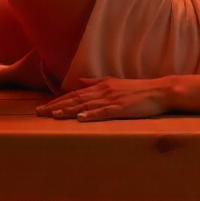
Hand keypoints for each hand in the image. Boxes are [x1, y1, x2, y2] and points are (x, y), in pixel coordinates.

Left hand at [34, 76, 171, 121]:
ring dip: (69, 110)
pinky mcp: (122, 108)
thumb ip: (96, 82)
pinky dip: (91, 115)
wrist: (160, 91)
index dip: (57, 101)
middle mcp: (103, 91)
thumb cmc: (138, 90)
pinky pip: (104, 112)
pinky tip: (80, 118)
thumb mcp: (115, 82)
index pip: (74, 94)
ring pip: (86, 106)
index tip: (42, 107)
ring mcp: (112, 100)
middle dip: (56, 106)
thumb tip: (80, 82)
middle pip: (75, 100)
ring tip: (53, 115)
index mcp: (101, 86)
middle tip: (39, 113)